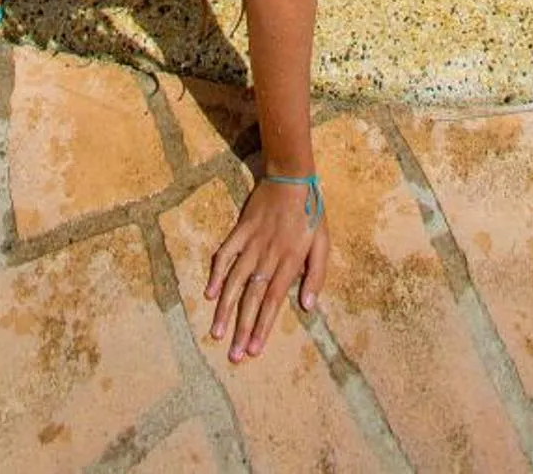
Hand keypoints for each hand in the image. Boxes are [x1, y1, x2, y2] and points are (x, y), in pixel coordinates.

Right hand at [205, 175, 328, 361]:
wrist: (291, 178)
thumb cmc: (311, 213)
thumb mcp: (323, 244)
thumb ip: (316, 276)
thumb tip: (308, 307)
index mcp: (289, 262)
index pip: (273, 301)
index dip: (263, 327)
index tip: (254, 350)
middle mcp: (267, 256)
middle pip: (252, 298)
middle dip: (242, 328)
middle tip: (234, 354)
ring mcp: (251, 244)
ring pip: (234, 281)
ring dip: (225, 308)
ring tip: (217, 332)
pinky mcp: (240, 231)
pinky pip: (225, 254)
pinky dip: (216, 273)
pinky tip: (209, 293)